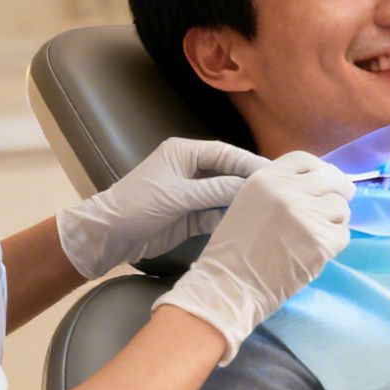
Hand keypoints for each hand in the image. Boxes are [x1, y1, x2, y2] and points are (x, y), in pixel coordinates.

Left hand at [56, 138, 268, 279]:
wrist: (110, 235)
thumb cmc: (137, 205)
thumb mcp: (177, 195)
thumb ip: (214, 190)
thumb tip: (249, 186)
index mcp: (185, 154)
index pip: (224, 153)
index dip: (249, 162)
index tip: (274, 173)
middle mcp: (191, 170)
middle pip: (228, 173)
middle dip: (249, 182)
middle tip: (279, 191)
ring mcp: (191, 194)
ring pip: (224, 195)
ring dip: (241, 202)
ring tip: (270, 209)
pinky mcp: (190, 215)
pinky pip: (216, 214)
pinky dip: (229, 218)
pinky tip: (248, 224)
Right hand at [154, 152, 353, 361]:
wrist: (230, 286)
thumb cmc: (234, 250)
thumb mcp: (248, 203)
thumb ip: (278, 190)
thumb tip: (318, 185)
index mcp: (266, 178)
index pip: (306, 160)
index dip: (320, 170)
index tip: (325, 181)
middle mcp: (288, 191)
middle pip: (332, 179)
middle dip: (340, 190)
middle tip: (341, 201)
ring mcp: (306, 216)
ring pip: (341, 208)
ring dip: (334, 221)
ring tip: (316, 235)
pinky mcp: (321, 242)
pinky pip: (343, 234)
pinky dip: (334, 243)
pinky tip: (316, 251)